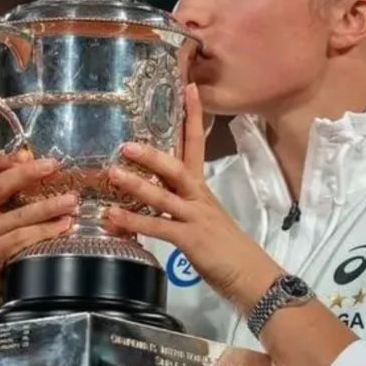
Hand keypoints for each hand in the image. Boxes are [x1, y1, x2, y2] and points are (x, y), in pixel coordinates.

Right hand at [0, 150, 78, 326]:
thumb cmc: (5, 251)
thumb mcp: (9, 219)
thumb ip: (24, 196)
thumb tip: (58, 173)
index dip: (3, 156)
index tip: (27, 153)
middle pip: (1, 184)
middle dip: (30, 173)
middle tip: (55, 167)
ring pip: (17, 213)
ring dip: (49, 206)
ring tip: (72, 201)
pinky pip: (20, 239)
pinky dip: (45, 231)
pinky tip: (64, 227)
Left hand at [104, 84, 282, 312]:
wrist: (252, 277)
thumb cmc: (227, 250)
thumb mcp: (203, 220)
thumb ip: (179, 206)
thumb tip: (152, 199)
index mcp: (202, 189)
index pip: (197, 145)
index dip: (192, 116)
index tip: (188, 88)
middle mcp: (199, 198)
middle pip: (176, 166)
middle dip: (152, 153)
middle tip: (126, 143)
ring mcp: (195, 218)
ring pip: (164, 195)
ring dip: (137, 184)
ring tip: (113, 174)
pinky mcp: (190, 240)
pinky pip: (158, 228)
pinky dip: (134, 222)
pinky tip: (113, 218)